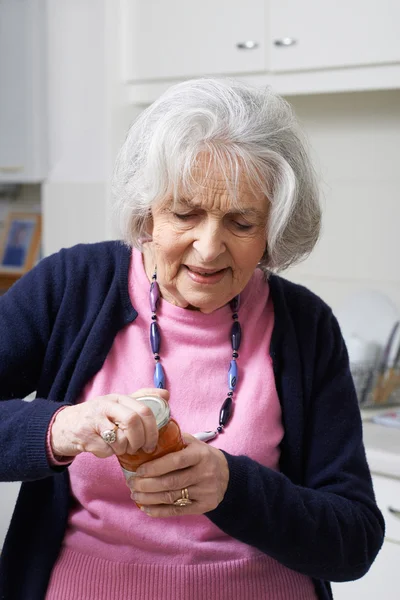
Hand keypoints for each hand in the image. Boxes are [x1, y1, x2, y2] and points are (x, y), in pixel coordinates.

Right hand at [50, 388, 168, 458]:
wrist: (64, 426)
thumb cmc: (97, 416)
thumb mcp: (118, 404)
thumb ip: (142, 398)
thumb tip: (166, 395)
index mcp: (118, 398)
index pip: (144, 409)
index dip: (153, 428)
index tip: (153, 442)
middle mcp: (106, 406)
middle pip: (133, 422)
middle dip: (140, 440)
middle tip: (140, 449)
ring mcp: (94, 421)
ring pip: (120, 439)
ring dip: (125, 449)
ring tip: (121, 448)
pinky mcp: (85, 437)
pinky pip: (106, 451)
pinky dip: (110, 454)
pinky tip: (106, 449)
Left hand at [128, 433, 229, 515]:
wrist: (228, 475)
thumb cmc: (203, 456)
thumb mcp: (194, 443)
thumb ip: (174, 440)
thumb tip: (147, 439)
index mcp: (201, 454)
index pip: (176, 461)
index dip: (155, 467)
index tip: (138, 470)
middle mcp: (204, 473)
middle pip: (171, 482)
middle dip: (147, 484)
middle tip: (131, 484)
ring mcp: (205, 491)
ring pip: (172, 497)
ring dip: (149, 498)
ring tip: (135, 495)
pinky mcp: (205, 506)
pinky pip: (178, 511)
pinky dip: (159, 511)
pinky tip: (146, 508)